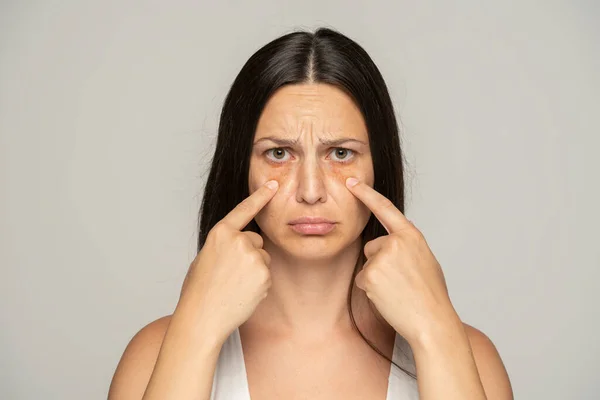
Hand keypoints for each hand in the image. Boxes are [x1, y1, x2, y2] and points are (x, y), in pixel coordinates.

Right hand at [177, 180, 278, 341]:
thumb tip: (238, 244)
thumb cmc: (199, 290)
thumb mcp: (205, 257)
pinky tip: (242, 293)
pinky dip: (258, 284)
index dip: (260, 196)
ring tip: (234, 285)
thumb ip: (224, 245)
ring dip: (254, 270)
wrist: (203, 317)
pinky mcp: (264, 273)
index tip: (273, 185)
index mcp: (220, 233)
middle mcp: (238, 240)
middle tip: (230, 274)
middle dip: (249, 254)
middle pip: (256, 240)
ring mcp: (253, 256)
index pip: (244, 210)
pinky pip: (266, 274)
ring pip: (262, 258)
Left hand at [346, 177, 455, 346]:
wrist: (431, 321)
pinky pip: (362, 280)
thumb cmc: (430, 294)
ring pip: (367, 264)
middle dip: (380, 263)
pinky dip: (371, 290)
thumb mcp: (425, 260)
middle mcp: (396, 242)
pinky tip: (388, 298)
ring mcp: (382, 258)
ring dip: (376, 278)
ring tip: (397, 291)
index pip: (385, 208)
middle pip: (372, 247)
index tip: (352, 182)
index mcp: (411, 236)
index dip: (366, 193)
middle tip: (401, 282)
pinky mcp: (370, 274)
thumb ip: (406, 246)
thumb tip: (391, 242)